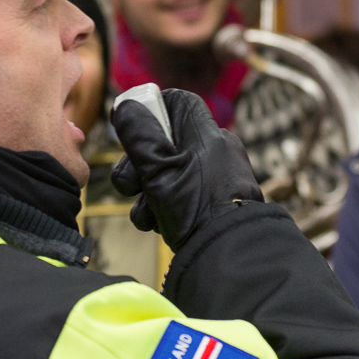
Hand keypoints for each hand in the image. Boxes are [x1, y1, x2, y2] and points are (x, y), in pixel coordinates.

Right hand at [109, 88, 262, 247]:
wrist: (231, 256)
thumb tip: (127, 106)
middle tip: (131, 185)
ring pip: (167, 173)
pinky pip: (181, 196)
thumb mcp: (160, 170)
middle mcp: (213, 151)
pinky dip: (164, 208)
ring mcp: (214, 177)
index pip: (177, 102)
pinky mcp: (213, 203)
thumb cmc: (200, 210)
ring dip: (148, 193)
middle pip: (164, 142)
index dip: (151, 109)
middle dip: (139, 165)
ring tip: (149, 213)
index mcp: (205, 134)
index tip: (131, 128)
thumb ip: (140, 137)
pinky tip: (161, 225)